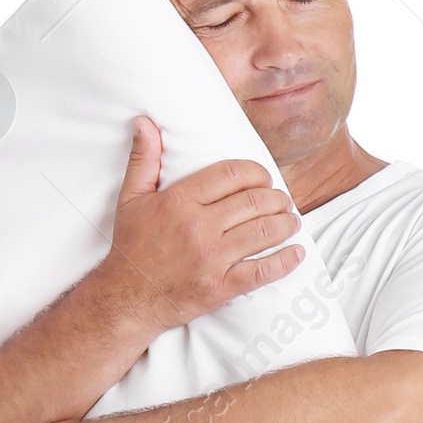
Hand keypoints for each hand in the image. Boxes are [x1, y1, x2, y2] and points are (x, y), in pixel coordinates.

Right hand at [100, 116, 304, 339]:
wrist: (126, 299)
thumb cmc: (131, 248)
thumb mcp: (131, 199)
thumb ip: (143, 159)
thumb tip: (144, 123)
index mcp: (180, 201)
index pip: (231, 174)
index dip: (255, 172)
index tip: (264, 178)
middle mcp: (198, 227)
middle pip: (253, 202)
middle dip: (276, 198)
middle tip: (282, 200)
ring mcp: (212, 259)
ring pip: (263, 232)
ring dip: (286, 224)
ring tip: (292, 221)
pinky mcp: (220, 287)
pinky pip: (262, 271)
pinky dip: (285, 261)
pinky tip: (296, 253)